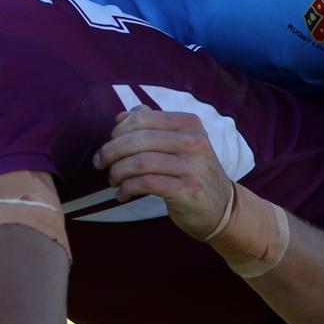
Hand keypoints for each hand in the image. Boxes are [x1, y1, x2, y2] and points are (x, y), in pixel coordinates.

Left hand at [92, 106, 232, 239]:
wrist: (223, 207)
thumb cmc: (192, 172)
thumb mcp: (179, 143)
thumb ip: (152, 125)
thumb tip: (121, 116)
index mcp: (189, 124)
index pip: (143, 118)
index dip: (118, 131)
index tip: (108, 145)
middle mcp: (194, 142)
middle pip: (138, 139)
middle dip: (111, 151)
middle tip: (100, 163)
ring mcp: (193, 166)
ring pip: (140, 162)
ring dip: (117, 172)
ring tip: (112, 180)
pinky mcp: (188, 190)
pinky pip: (146, 183)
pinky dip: (127, 188)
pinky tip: (122, 194)